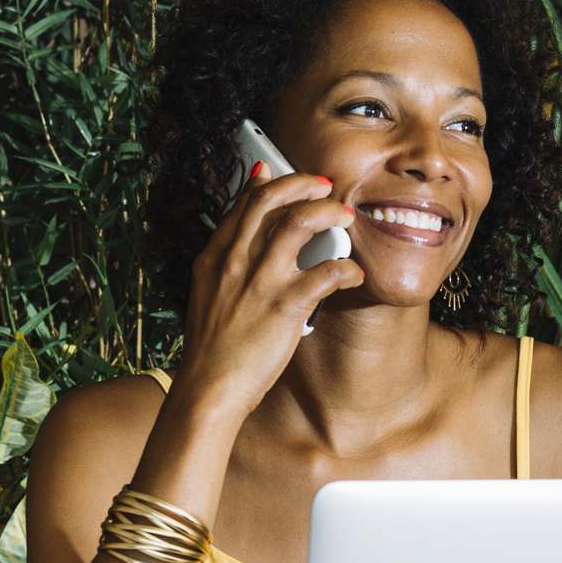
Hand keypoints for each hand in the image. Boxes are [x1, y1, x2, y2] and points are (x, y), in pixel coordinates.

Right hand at [174, 166, 363, 418]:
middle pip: (269, 200)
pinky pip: (325, 272)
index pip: (242, 205)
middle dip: (302, 183)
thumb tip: (243, 246)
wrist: (208, 390)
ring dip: (326, 212)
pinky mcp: (284, 306)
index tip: (281, 172)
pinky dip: (346, 268)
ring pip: (297, 222)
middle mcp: (234, 262)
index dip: (267, 183)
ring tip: (344, 216)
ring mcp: (259, 282)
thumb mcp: (208, 296)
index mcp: (214, 259)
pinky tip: (354, 273)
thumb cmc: (211, 350)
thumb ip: (225, 266)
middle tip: (324, 186)